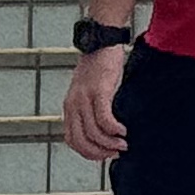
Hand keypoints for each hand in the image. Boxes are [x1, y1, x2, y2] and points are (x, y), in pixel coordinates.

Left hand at [61, 46, 129, 160]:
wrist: (101, 40)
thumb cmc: (99, 64)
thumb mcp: (89, 89)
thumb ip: (91, 107)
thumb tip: (105, 128)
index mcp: (69, 106)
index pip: (72, 140)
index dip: (88, 152)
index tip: (104, 154)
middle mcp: (73, 105)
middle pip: (81, 141)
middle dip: (99, 152)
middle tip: (116, 153)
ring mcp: (84, 98)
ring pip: (94, 133)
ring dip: (110, 143)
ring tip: (124, 144)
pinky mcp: (98, 91)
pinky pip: (104, 119)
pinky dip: (114, 129)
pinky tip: (124, 130)